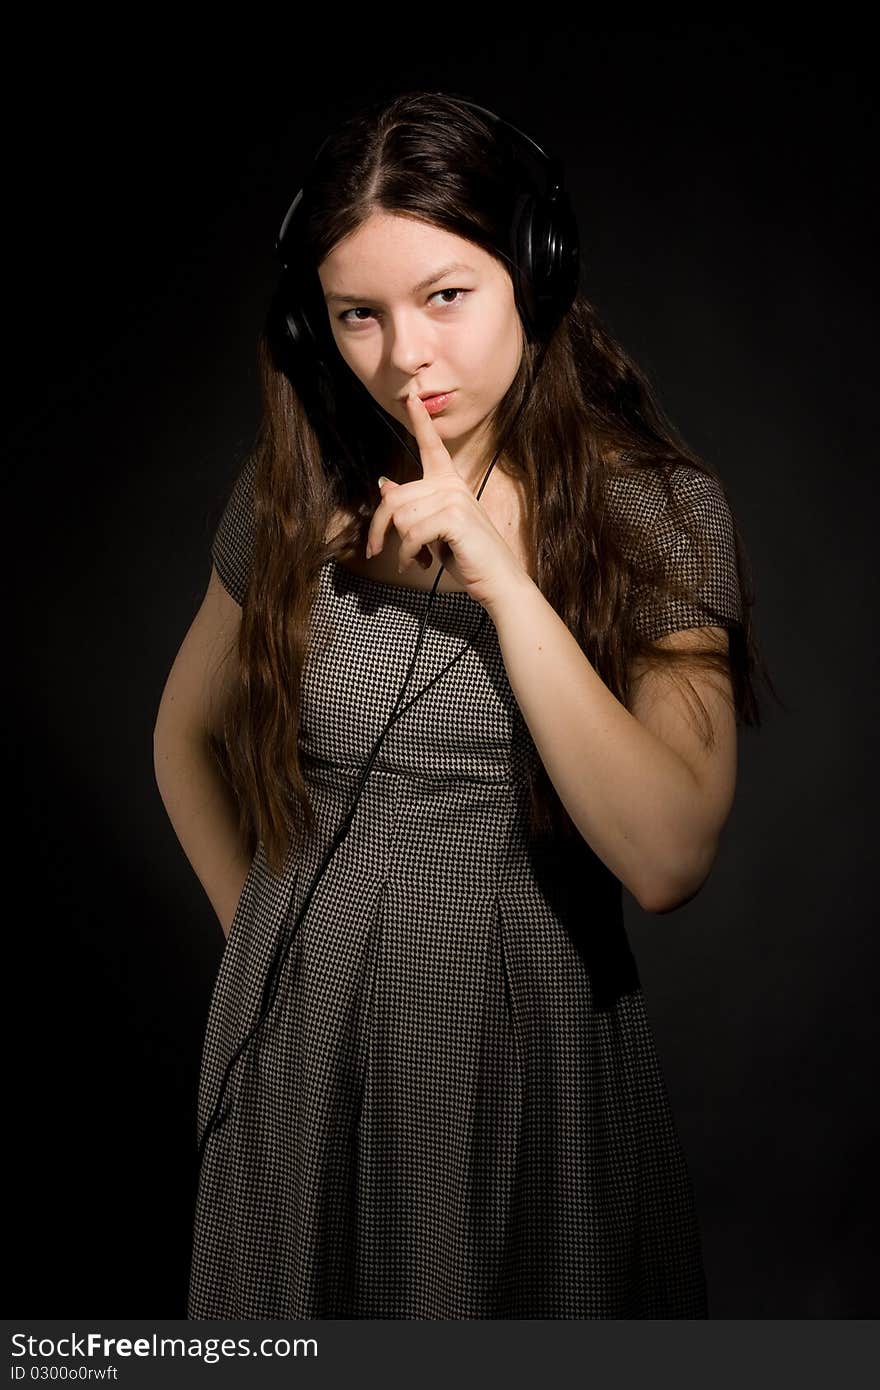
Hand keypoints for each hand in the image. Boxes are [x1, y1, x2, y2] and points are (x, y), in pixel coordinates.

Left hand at [365, 389, 528, 610]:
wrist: (497, 580)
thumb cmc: (467, 556)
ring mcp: (454, 499)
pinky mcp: (454, 517)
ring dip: (400, 546)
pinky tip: (420, 564)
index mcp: (449, 483)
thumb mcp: (434, 530)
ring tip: (414, 559)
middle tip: (377, 550)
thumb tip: (386, 486)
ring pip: (401, 516)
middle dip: (379, 528)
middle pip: (394, 497)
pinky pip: (412, 533)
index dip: (421, 422)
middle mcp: (451, 486)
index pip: (432, 447)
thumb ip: (413, 507)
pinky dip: (410, 555)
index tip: (411, 398)